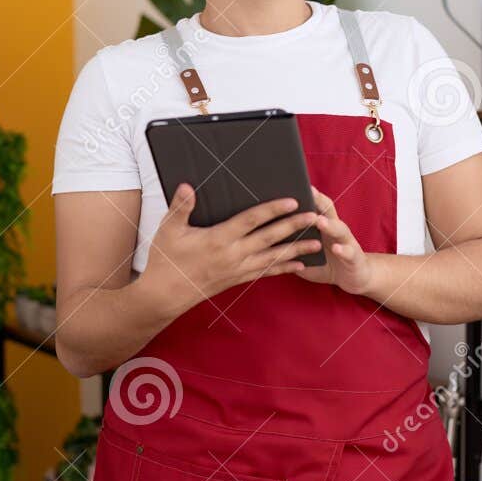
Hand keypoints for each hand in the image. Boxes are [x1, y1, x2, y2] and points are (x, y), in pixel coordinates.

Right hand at [138, 184, 322, 316]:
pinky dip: (283, 268)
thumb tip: (188, 185)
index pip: (252, 220)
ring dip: (296, 250)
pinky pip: (266, 273)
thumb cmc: (166, 260)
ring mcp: (237, 269)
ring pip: (273, 257)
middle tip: (315, 217)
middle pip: (270, 238)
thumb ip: (181, 206)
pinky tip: (299, 265)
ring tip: (317, 243)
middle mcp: (233, 254)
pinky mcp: (237, 279)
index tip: (292, 201)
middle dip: (294, 227)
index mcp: (219, 238)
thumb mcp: (169, 230)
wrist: (165, 295)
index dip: (273, 210)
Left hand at [298, 188, 376, 295]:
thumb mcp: (305, 251)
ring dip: (329, 224)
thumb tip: (263, 234)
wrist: (354, 277)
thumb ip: (290, 241)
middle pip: (327, 209)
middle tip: (307, 191)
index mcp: (321, 225)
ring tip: (318, 221)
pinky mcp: (354, 257)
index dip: (303, 195)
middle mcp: (335, 228)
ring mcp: (346, 241)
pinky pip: (349, 252)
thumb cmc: (325, 262)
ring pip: (339, 228)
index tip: (289, 183)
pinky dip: (343, 250)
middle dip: (317, 200)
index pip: (312, 205)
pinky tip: (336, 248)